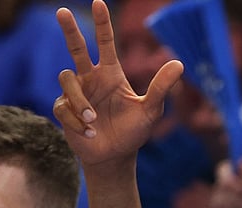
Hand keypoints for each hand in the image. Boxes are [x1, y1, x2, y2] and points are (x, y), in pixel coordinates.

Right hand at [53, 0, 183, 168]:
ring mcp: (75, 93)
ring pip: (67, 79)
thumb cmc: (133, 132)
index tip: (98, 2)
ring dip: (81, 102)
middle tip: (62, 11)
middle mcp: (91, 79)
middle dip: (69, 30)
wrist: (115, 157)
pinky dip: (77, 122)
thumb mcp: (150, 110)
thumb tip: (179, 63)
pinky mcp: (63, 109)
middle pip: (76, 48)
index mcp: (111, 74)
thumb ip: (160, 87)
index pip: (104, 43)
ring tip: (94, 120)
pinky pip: (64, 107)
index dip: (102, 24)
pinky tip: (89, 133)